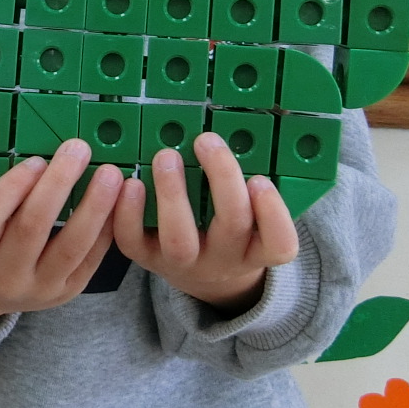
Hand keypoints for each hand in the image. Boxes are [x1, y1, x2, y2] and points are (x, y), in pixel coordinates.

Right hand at [0, 139, 124, 329]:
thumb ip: (3, 198)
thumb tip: (48, 158)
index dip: (13, 186)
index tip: (37, 159)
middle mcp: (4, 276)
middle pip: (32, 228)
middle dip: (58, 184)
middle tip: (78, 150)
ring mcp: (38, 289)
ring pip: (70, 246)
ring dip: (94, 206)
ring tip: (109, 174)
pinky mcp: (65, 293)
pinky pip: (90, 259)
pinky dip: (105, 228)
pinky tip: (116, 202)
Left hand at [112, 133, 299, 314]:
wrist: (199, 273)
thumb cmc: (229, 231)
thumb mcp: (252, 217)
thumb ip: (250, 186)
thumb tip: (233, 133)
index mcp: (257, 250)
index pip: (279, 245)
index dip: (273, 214)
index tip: (259, 178)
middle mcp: (224, 260)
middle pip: (232, 226)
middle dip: (222, 178)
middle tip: (207, 141)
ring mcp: (184, 263)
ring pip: (179, 239)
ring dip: (172, 193)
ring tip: (167, 155)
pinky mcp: (147, 260)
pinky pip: (133, 242)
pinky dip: (128, 211)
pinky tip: (130, 182)